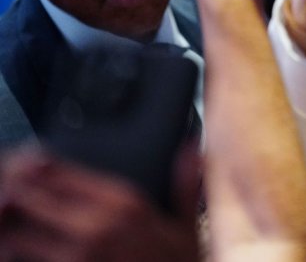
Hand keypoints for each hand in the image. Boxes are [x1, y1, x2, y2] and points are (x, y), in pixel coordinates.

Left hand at [0, 148, 199, 261]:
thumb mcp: (186, 223)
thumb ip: (186, 182)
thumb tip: (193, 149)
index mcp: (124, 201)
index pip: (61, 171)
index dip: (32, 164)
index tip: (20, 162)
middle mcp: (97, 224)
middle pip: (30, 196)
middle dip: (12, 190)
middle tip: (6, 188)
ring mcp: (78, 255)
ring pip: (16, 232)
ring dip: (8, 223)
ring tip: (7, 215)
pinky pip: (22, 260)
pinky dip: (13, 252)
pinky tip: (14, 247)